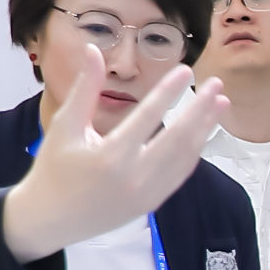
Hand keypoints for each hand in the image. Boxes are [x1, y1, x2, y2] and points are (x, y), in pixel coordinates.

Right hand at [0, 56, 226, 259]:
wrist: (50, 219)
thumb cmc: (54, 169)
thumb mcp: (65, 126)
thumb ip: (84, 88)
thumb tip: (94, 50)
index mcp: (110, 156)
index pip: (148, 116)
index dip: (169, 91)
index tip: (186, 71)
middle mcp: (134, 177)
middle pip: (178, 138)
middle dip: (201, 109)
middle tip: (216, 84)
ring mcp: (146, 193)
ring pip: (185, 157)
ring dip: (205, 129)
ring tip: (219, 103)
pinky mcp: (152, 203)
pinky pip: (180, 173)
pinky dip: (194, 151)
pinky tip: (203, 131)